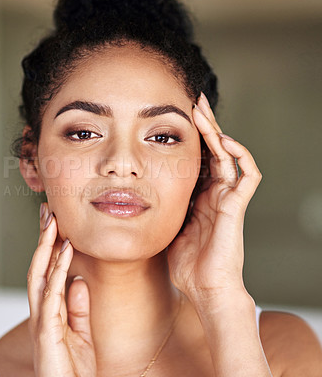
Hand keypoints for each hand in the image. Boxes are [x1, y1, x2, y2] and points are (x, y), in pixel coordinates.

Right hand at [27, 203, 96, 376]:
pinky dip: (58, 269)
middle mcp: (42, 311)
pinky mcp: (46, 330)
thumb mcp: (81, 332)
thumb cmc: (73, 368)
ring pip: (40, 274)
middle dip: (43, 238)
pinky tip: (65, 250)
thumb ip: (78, 307)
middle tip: (48, 211)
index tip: (56, 222)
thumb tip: (78, 280)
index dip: (50, 246)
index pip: (47, 271)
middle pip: (39, 266)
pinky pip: (52, 293)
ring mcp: (41, 320)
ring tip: (54, 222)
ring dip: (47, 246)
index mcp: (50, 310)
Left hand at [167, 92, 261, 304]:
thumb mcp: (169, 227)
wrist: (204, 288)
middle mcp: (214, 193)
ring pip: (228, 156)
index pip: (196, 159)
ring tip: (202, 110)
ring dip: (216, 132)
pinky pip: (247, 176)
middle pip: (212, 151)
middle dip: (203, 126)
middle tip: (192, 100)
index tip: (175, 117)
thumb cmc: (186, 263)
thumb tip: (141, 194)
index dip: (189, 138)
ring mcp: (227, 199)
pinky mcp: (236, 207)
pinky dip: (240, 156)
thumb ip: (164, 208)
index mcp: (198, 197)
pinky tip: (225, 140)